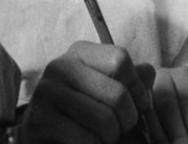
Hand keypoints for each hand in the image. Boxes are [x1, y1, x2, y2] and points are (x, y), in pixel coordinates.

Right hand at [18, 41, 155, 143]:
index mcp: (79, 52)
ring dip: (111, 136)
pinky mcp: (39, 122)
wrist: (47, 135)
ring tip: (105, 136)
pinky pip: (85, 138)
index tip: (140, 104)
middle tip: (121, 128)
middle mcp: (59, 66)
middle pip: (117, 93)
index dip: (138, 86)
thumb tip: (148, 72)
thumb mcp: (109, 88)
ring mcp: (47, 93)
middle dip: (128, 119)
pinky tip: (89, 142)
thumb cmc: (84, 111)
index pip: (120, 59)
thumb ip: (132, 78)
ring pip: (104, 119)